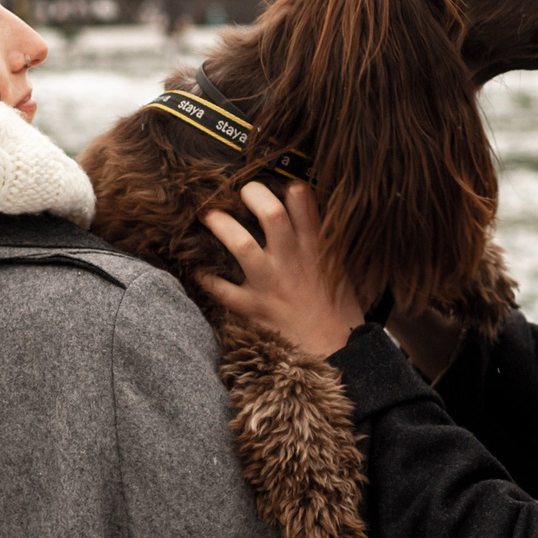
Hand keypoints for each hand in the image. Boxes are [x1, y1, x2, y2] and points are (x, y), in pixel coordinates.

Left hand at [196, 181, 365, 360]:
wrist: (336, 355)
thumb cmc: (339, 312)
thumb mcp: (340, 269)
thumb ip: (324, 242)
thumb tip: (309, 213)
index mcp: (316, 248)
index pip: (304, 203)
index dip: (287, 185)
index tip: (277, 181)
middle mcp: (292, 260)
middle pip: (271, 214)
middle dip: (252, 194)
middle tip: (240, 191)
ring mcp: (270, 283)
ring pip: (241, 245)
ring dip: (221, 226)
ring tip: (208, 216)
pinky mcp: (253, 308)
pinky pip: (222, 289)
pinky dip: (206, 278)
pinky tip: (197, 269)